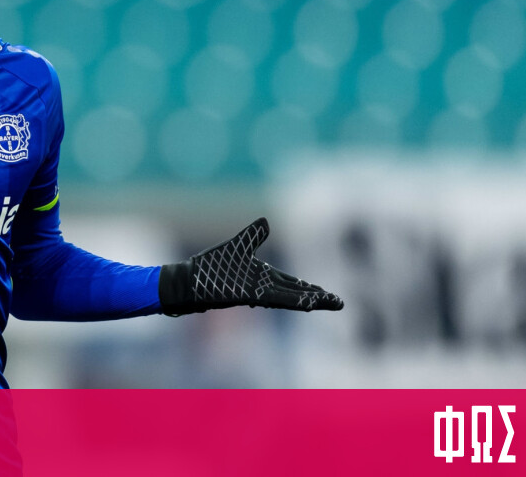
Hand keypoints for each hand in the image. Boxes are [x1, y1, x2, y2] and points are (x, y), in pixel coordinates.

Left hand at [158, 218, 342, 314]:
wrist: (185, 284)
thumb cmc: (208, 269)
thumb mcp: (235, 248)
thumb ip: (252, 237)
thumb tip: (266, 222)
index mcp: (262, 279)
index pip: (292, 285)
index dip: (311, 290)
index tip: (331, 297)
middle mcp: (261, 288)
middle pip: (295, 293)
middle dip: (317, 298)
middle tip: (340, 304)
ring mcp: (253, 293)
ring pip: (287, 298)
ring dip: (308, 300)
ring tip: (330, 303)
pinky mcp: (244, 295)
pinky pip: (271, 297)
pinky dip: (288, 298)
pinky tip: (303, 302)